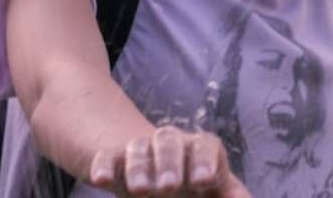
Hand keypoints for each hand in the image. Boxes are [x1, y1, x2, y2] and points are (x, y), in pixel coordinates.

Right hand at [87, 126, 250, 196]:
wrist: (149, 169)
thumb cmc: (191, 184)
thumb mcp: (212, 190)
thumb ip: (230, 194)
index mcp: (198, 149)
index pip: (205, 144)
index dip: (206, 160)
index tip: (205, 180)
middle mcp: (169, 143)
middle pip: (169, 140)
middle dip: (169, 162)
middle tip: (171, 187)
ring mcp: (140, 149)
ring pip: (138, 147)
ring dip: (139, 167)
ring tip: (141, 190)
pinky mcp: (114, 159)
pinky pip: (106, 157)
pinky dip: (103, 165)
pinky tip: (101, 180)